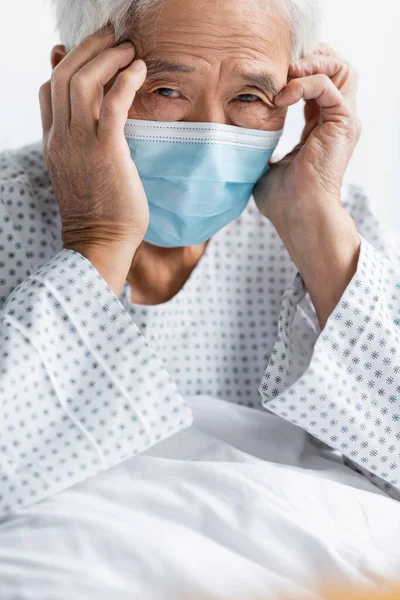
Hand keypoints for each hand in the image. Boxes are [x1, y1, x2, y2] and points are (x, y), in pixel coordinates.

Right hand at [39, 27, 147, 293]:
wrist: (99, 242)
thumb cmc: (98, 211)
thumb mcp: (79, 174)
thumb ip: (81, 143)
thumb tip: (94, 120)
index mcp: (54, 142)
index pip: (49, 89)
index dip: (67, 63)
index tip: (89, 52)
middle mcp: (61, 137)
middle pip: (63, 75)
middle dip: (88, 48)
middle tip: (112, 35)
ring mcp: (80, 143)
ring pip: (81, 81)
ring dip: (106, 58)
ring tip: (128, 49)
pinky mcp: (106, 151)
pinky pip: (112, 103)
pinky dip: (125, 81)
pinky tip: (139, 70)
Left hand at [254, 43, 360, 228]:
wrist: (299, 215)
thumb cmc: (283, 200)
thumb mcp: (266, 164)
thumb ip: (260, 146)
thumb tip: (238, 140)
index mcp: (320, 128)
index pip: (317, 84)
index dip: (296, 72)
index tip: (269, 77)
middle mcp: (336, 121)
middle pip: (335, 68)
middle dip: (308, 60)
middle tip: (280, 69)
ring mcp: (342, 121)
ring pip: (339, 69)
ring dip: (309, 65)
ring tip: (284, 76)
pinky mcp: (343, 123)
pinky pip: (327, 86)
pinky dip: (303, 84)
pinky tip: (282, 97)